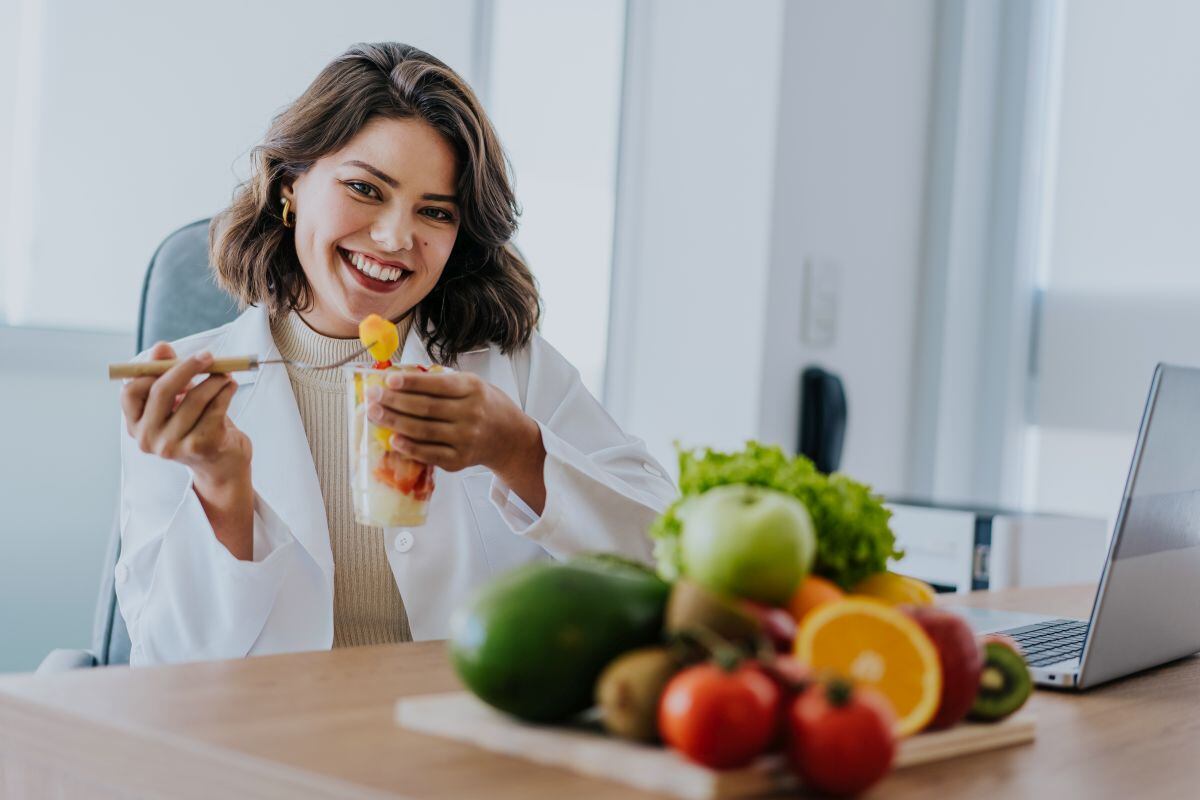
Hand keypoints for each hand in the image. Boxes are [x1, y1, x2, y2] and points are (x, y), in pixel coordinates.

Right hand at [120, 342, 253, 557]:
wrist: (222, 464)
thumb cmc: (196, 426)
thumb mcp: (177, 401)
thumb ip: (166, 374)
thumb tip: (161, 347)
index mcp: (136, 426)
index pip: (131, 392)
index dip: (150, 370)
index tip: (171, 354)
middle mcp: (148, 439)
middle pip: (161, 391)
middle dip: (187, 367)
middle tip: (208, 355)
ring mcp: (173, 445)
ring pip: (194, 398)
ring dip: (214, 380)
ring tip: (225, 375)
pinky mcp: (200, 446)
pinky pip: (215, 408)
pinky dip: (226, 392)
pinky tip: (230, 387)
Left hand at [366, 369, 546, 510]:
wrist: (509, 437)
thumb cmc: (484, 405)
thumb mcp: (472, 385)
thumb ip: (441, 382)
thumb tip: (400, 379)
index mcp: (473, 389)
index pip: (437, 385)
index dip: (411, 383)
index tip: (388, 380)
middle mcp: (471, 414)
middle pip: (426, 408)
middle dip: (394, 402)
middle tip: (373, 397)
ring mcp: (466, 439)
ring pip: (424, 431)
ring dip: (395, 422)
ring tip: (375, 414)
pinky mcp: (459, 460)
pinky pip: (430, 454)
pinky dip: (410, 448)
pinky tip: (393, 440)